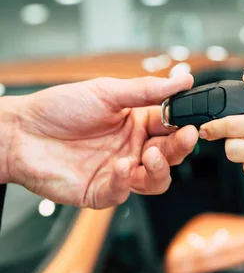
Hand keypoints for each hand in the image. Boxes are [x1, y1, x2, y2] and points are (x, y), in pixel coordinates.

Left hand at [4, 74, 197, 206]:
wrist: (21, 133)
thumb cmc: (58, 109)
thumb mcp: (106, 92)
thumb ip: (146, 90)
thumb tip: (182, 79)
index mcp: (136, 124)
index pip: (170, 127)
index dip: (184, 126)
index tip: (193, 121)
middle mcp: (131, 149)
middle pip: (169, 157)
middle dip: (179, 148)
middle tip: (184, 137)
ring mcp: (118, 173)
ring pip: (154, 181)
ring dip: (159, 170)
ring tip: (151, 156)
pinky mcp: (101, 192)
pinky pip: (123, 193)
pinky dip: (126, 181)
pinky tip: (121, 166)